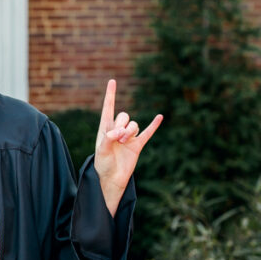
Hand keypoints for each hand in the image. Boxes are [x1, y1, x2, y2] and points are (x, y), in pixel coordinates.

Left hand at [93, 79, 162, 215]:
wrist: (112, 178)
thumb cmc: (102, 164)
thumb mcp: (101, 151)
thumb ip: (108, 139)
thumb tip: (118, 132)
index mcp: (105, 128)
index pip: (108, 108)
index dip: (110, 94)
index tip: (112, 81)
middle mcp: (117, 130)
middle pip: (124, 116)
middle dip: (122, 125)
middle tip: (118, 138)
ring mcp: (128, 137)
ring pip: (134, 125)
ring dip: (130, 131)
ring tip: (123, 142)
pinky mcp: (137, 145)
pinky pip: (147, 133)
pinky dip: (153, 125)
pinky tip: (160, 117)